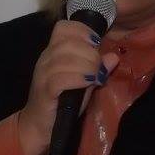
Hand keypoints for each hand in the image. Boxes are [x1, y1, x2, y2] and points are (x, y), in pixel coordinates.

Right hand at [17, 21, 118, 154]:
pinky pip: (60, 78)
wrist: (40, 127)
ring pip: (65, 58)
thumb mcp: (83, 82)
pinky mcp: (45, 91)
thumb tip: (114, 56)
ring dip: (87, 65)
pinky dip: (79, 78)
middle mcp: (45, 59)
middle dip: (90, 52)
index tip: (97, 43)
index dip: (82, 30)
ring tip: (96, 76)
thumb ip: (97, 68)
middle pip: (68, 42)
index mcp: (53, 52)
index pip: (63, 27)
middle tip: (98, 68)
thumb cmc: (62, 102)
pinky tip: (89, 83)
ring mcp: (43, 74)